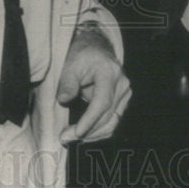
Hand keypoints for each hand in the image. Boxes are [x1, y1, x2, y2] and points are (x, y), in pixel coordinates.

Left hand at [56, 21, 130, 144]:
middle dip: (87, 131)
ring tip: (72, 138)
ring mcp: (125, 94)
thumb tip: (63, 100)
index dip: (89, 120)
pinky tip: (84, 134)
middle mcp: (122, 85)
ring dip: (93, 134)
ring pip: (112, 122)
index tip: (75, 132)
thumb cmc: (82, 56)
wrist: (95, 49)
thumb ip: (67, 82)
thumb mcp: (71, 64)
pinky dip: (98, 130)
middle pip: (108, 115)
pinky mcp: (122, 101)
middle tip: (65, 138)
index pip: (102, 102)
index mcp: (110, 72)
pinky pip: (112, 120)